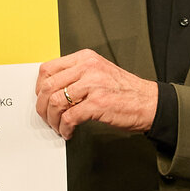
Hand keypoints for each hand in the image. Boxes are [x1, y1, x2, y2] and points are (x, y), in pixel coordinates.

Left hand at [35, 49, 157, 139]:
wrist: (149, 103)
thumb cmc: (125, 91)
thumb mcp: (99, 72)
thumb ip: (77, 75)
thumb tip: (52, 89)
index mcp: (86, 58)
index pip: (49, 69)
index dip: (39, 87)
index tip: (41, 99)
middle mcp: (88, 68)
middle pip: (49, 86)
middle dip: (43, 107)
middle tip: (47, 117)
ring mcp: (93, 85)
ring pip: (56, 102)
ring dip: (53, 120)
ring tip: (58, 126)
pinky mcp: (98, 103)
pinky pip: (69, 117)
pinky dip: (65, 128)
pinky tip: (69, 132)